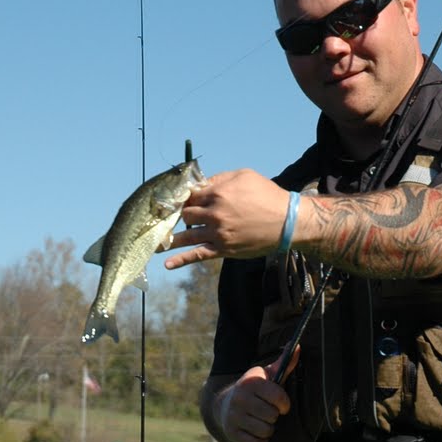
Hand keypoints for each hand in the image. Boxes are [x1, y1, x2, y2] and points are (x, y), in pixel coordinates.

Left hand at [164, 170, 296, 269]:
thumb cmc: (267, 195)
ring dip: (168, 239)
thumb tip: (201, 182)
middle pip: (186, 215)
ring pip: (186, 236)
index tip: (175, 201)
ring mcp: (218, 233)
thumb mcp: (244, 176)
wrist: (287, 222)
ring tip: (154, 243)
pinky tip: (167, 265)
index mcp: (218, 193)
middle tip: (170, 219)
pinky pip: (198, 255)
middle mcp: (215, 214)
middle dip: (178, 216)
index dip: (182, 197)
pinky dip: (181, 260)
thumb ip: (220, 178)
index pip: (190, 195)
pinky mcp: (224, 249)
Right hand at [212, 347, 299, 441]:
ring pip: (266, 431)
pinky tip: (255, 431)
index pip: (280, 399)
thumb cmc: (254, 390)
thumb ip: (284, 364)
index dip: (284, 404)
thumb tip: (297, 347)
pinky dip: (260, 440)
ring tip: (261, 421)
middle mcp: (240, 397)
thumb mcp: (267, 376)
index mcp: (251, 382)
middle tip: (266, 412)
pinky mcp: (231, 432)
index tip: (281, 405)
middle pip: (273, 416)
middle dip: (273, 416)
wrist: (224, 404)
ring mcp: (234, 415)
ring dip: (267, 429)